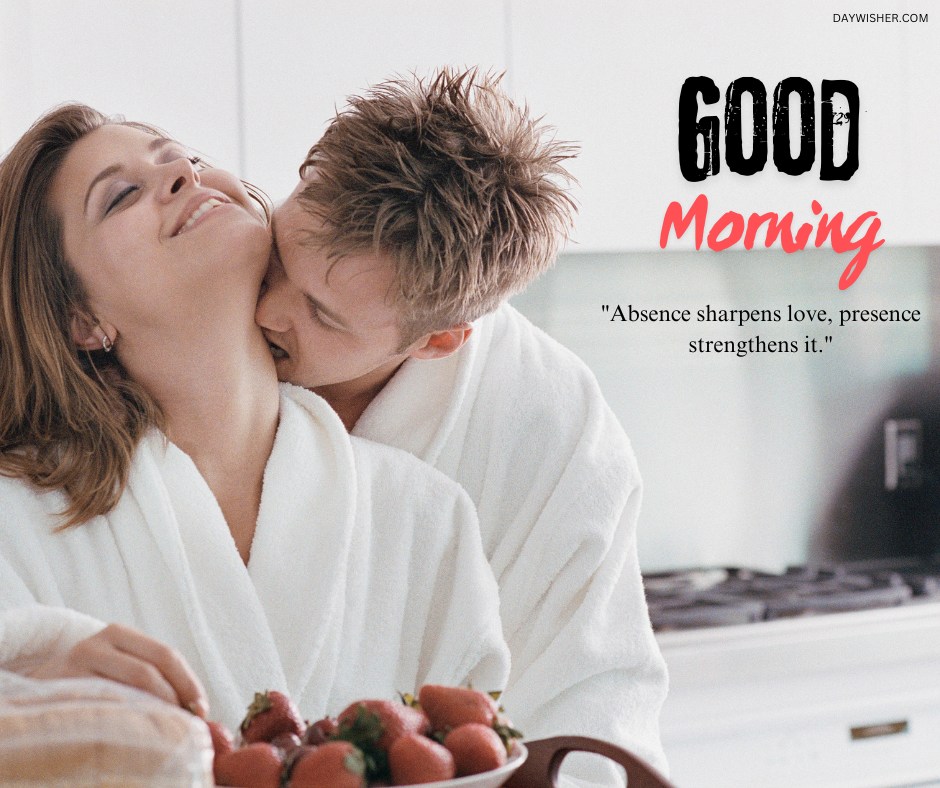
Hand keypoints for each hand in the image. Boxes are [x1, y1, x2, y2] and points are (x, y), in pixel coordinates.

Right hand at [27, 622, 208, 716]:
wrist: (38, 688)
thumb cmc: (90, 680)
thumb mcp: (118, 666)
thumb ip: (151, 676)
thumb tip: (197, 706)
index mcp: (119, 633)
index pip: (166, 655)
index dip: (189, 682)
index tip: (203, 708)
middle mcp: (97, 642)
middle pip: (150, 670)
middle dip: (176, 697)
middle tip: (187, 722)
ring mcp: (77, 663)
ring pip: (129, 688)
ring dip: (153, 710)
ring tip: (164, 729)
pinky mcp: (63, 686)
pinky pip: (104, 705)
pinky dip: (126, 719)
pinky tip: (134, 730)